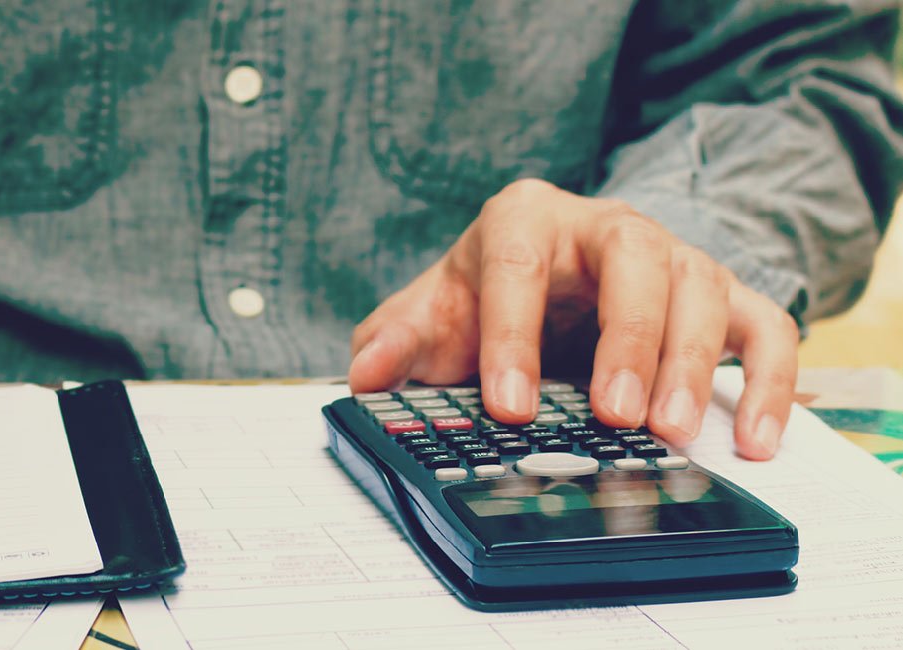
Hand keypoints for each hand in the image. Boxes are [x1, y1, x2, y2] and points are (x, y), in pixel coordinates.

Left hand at [348, 179, 797, 459]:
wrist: (550, 284)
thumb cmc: (486, 301)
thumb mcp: (430, 316)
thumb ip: (392, 342)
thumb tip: (365, 374)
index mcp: (523, 221)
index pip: (517, 264)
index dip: (512, 335)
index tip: (506, 405)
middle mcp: (606, 227)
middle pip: (634, 261)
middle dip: (627, 338)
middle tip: (615, 415)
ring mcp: (674, 258)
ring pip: (701, 290)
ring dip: (693, 364)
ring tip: (672, 432)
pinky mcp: (723, 298)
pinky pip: (764, 328)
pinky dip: (769, 381)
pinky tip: (755, 440)